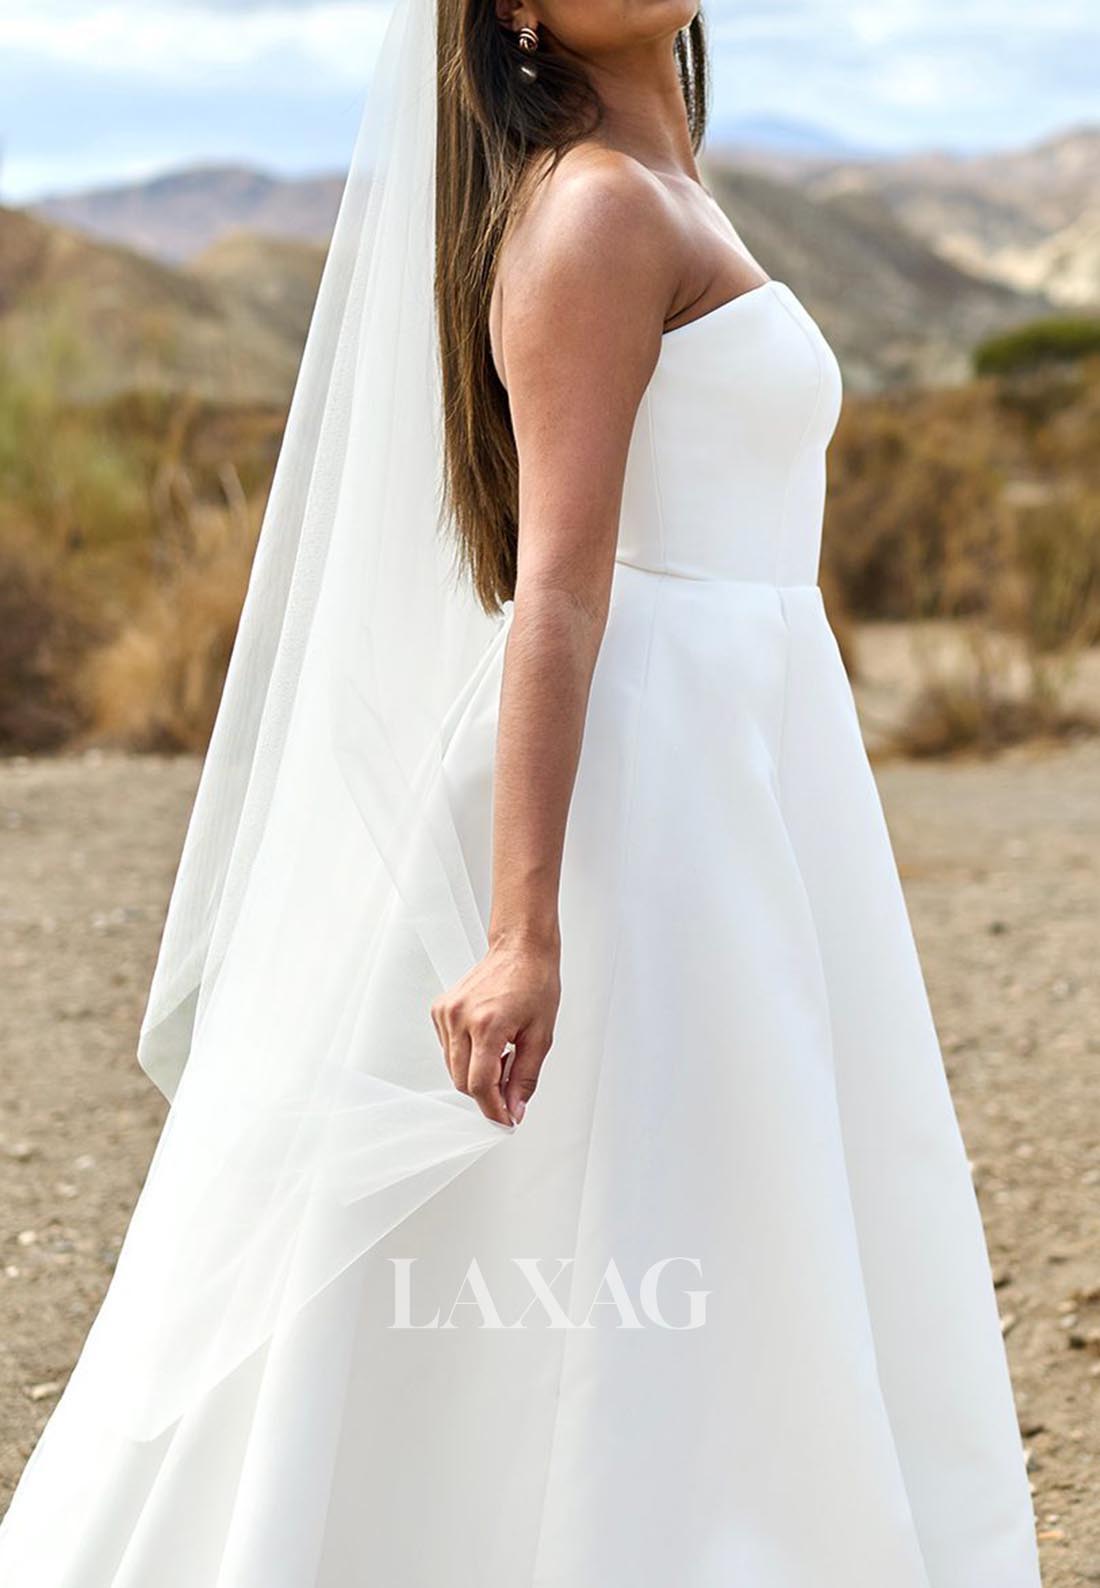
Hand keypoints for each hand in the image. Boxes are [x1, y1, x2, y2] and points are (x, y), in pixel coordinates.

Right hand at [431, 937, 559, 1126]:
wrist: (520, 949)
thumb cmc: (535, 983)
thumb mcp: (541, 1036)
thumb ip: (525, 1077)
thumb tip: (515, 1109)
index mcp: (487, 1024)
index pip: (480, 1085)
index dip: (493, 1109)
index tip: (506, 1120)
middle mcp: (460, 1017)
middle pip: (463, 1081)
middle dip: (487, 1093)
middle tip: (511, 1084)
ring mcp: (446, 1012)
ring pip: (453, 1068)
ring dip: (476, 1074)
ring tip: (502, 1054)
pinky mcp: (440, 1009)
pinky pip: (448, 1050)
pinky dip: (466, 1056)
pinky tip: (487, 1041)